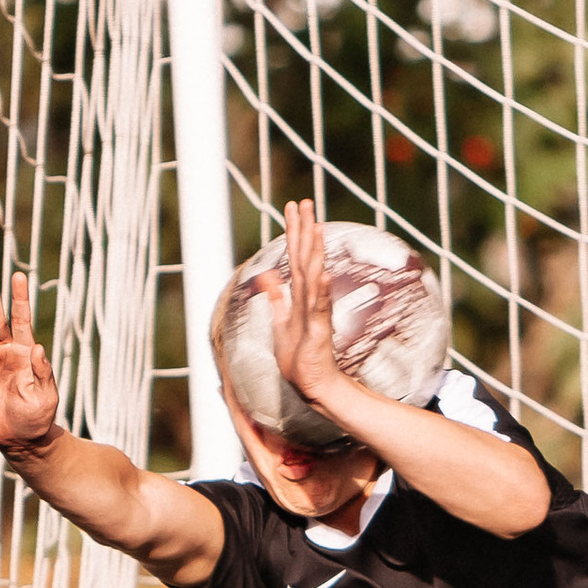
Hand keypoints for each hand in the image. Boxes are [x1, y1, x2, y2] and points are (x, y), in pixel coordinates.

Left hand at [260, 197, 344, 409]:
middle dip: (305, 230)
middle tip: (305, 202)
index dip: (294, 232)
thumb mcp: (280, 321)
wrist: (313, 385)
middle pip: (306, 258)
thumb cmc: (299, 357)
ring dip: (314, 252)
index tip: (294, 207)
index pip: (296, 257)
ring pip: (313, 276)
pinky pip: (318, 307)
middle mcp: (309, 299)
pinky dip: (320, 290)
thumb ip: (275, 297)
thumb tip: (265, 275)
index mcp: (299, 295)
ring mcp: (315, 313)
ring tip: (315, 228)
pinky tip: (322, 274)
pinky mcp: (318, 330)